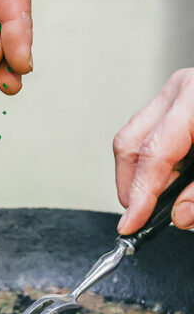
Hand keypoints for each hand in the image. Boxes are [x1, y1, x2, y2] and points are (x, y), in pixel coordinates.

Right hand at [113, 68, 193, 233]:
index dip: (140, 194)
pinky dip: (155, 166)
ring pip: (132, 141)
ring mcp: (176, 95)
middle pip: (131, 144)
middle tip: (143, 214)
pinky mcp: (175, 106)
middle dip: (133, 186)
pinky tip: (171, 180)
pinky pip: (146, 138)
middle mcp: (182, 91)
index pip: (154, 153)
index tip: (133, 221)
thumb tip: (181, 215)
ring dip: (142, 177)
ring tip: (164, 196)